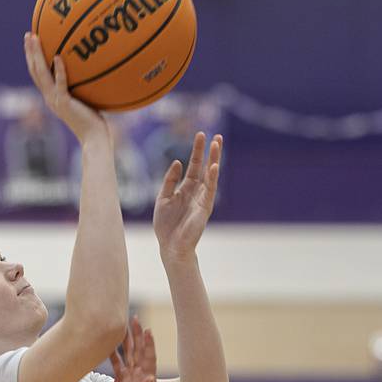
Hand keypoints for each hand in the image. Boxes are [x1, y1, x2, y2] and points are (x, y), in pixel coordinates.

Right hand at [23, 33, 108, 143]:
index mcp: (52, 97)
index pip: (38, 75)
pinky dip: (59, 70)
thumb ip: (83, 86)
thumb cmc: (94, 122)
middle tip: (28, 34)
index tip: (32, 42)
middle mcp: (50, 98)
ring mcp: (55, 101)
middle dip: (30, 52)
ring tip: (35, 38)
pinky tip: (59, 56)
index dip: (33, 58)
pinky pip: (60, 84)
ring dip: (37, 55)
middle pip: (35, 71)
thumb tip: (92, 69)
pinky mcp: (64, 104)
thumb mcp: (86, 100)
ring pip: (41, 74)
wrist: (94, 139)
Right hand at [106, 317, 157, 381]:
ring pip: (128, 355)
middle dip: (137, 335)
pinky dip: (113, 354)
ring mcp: (130, 378)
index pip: (148, 357)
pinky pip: (117, 364)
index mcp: (145, 378)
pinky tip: (108, 345)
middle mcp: (138, 375)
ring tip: (122, 326)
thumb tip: (150, 379)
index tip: (147, 329)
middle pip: (138, 351)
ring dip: (126, 341)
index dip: (148, 343)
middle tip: (135, 319)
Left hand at [153, 132, 221, 261]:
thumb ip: (170, 180)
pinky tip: (214, 166)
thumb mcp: (163, 197)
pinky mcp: (205, 208)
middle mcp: (196, 191)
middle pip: (205, 167)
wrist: (170, 246)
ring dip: (215, 160)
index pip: (194, 165)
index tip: (201, 135)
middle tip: (217, 135)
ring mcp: (202, 199)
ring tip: (218, 144)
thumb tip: (178, 161)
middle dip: (211, 152)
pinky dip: (212, 178)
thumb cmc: (166, 225)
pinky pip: (210, 191)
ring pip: (211, 176)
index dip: (197, 151)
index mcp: (186, 188)